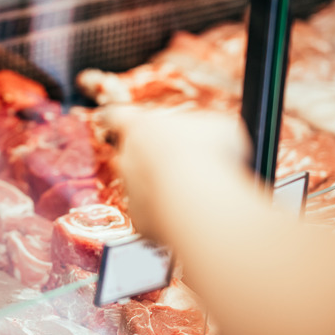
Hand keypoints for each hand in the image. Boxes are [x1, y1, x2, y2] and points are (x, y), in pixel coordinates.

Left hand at [102, 106, 250, 240]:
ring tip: (194, 190)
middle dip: (151, 157)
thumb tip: (211, 134)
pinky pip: (153, 215)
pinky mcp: (141, 219)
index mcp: (139, 127)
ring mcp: (131, 190)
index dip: (121, 118)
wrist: (198, 199)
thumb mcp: (217, 127)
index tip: (122, 120)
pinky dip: (169, 214)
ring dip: (162, 187)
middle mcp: (127, 157)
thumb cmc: (209, 154)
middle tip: (181, 161)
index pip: (117, 116)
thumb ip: (204, 128)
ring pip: (141, 186)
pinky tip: (192, 213)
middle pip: (130, 153)